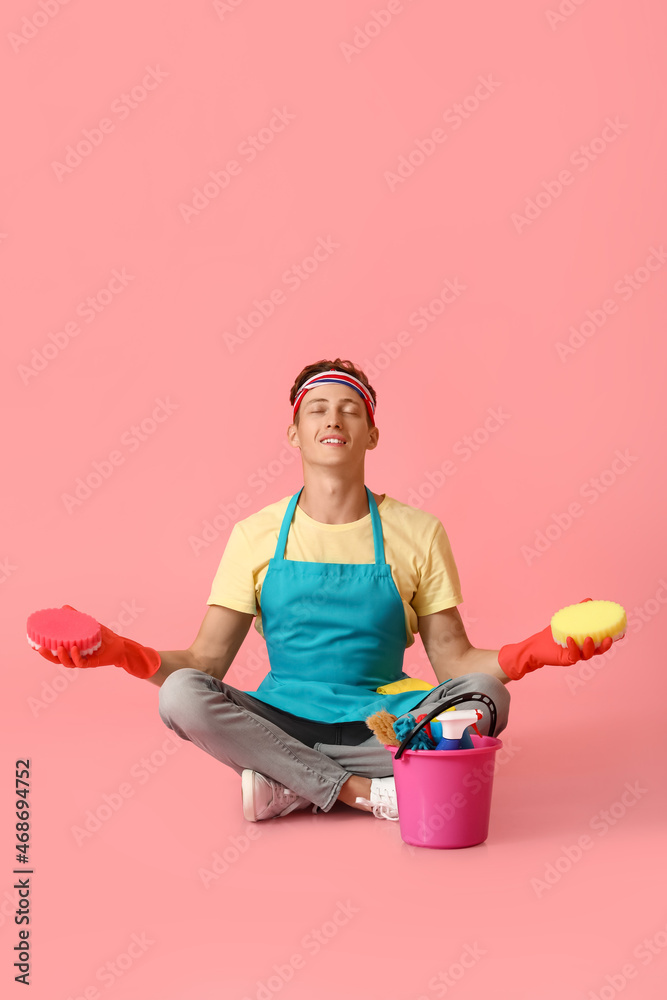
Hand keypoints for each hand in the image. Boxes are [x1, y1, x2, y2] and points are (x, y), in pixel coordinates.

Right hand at [36, 605, 159, 678]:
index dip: (43, 650)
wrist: (119, 646)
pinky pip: (81, 662)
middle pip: (57, 659)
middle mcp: (74, 657)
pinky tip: (74, 648)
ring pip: (67, 663)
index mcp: (71, 649)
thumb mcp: (88, 625)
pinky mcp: (91, 663)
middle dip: (47, 655)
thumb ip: (76, 617)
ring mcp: (82, 660)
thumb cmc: (103, 637)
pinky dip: (76, 656)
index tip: (33, 644)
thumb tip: (63, 608)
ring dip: (62, 656)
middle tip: (40, 648)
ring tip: (58, 648)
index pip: (54, 651)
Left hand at [498, 598, 616, 679]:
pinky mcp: (565, 659)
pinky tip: (570, 639)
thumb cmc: (552, 635)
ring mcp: (575, 656)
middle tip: (610, 638)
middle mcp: (583, 651)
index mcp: (586, 643)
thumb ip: (578, 612)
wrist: (535, 646)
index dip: (613, 639)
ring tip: (589, 638)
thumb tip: (590, 600)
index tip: (622, 633)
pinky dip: (573, 647)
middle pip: (598, 651)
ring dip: (589, 647)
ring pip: (587, 655)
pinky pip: (572, 655)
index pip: (602, 643)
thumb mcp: (566, 621)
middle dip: (605, 646)